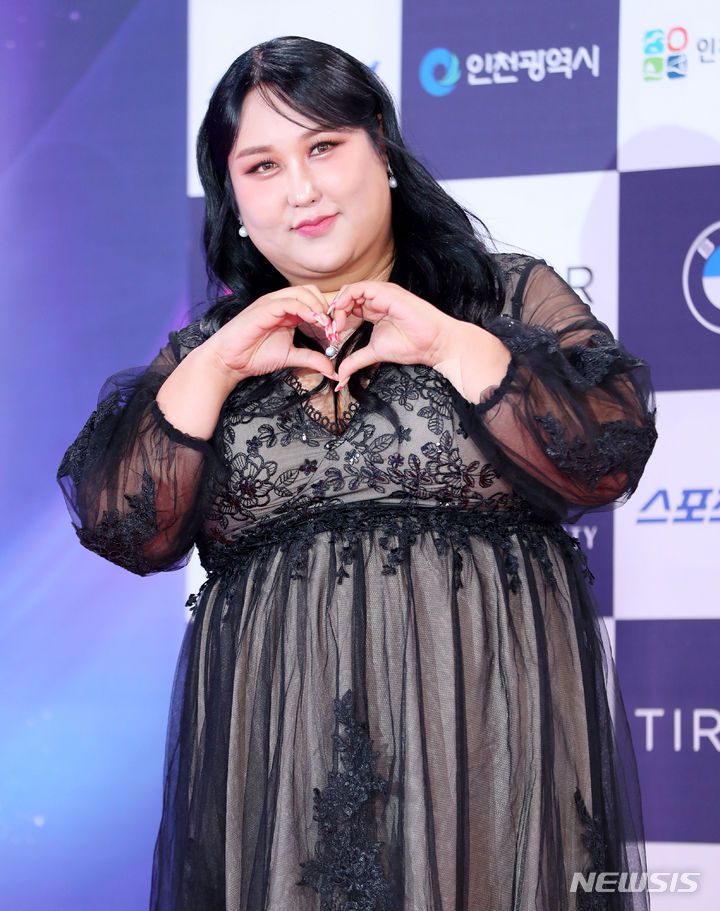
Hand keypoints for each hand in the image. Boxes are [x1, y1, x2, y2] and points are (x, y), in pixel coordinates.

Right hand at [203, 285, 340, 382]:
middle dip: (326, 307)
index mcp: (288, 311)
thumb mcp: (291, 357)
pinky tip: (315, 321)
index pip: (314, 301)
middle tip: (334, 328)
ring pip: (302, 292)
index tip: (337, 332)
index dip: (329, 313)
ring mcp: (271, 303)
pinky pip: (288, 302)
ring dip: (318, 307)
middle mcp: (280, 303)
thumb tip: (333, 371)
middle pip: (311, 291)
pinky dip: (305, 309)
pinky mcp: (264, 308)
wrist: (229, 361)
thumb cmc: (255, 356)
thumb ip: (313, 360)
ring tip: (327, 326)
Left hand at [326, 281, 456, 388]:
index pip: (347, 308)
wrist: (433, 343)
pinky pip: (359, 288)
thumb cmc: (411, 346)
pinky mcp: (386, 292)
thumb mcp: (374, 353)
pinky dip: (346, 299)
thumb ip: (355, 361)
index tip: (332, 338)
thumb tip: (340, 376)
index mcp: (373, 310)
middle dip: (333, 314)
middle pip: (345, 298)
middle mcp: (376, 299)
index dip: (335, 320)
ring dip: (338, 308)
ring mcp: (381, 294)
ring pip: (349, 291)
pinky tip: (342, 314)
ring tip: (337, 327)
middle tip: (331, 333)